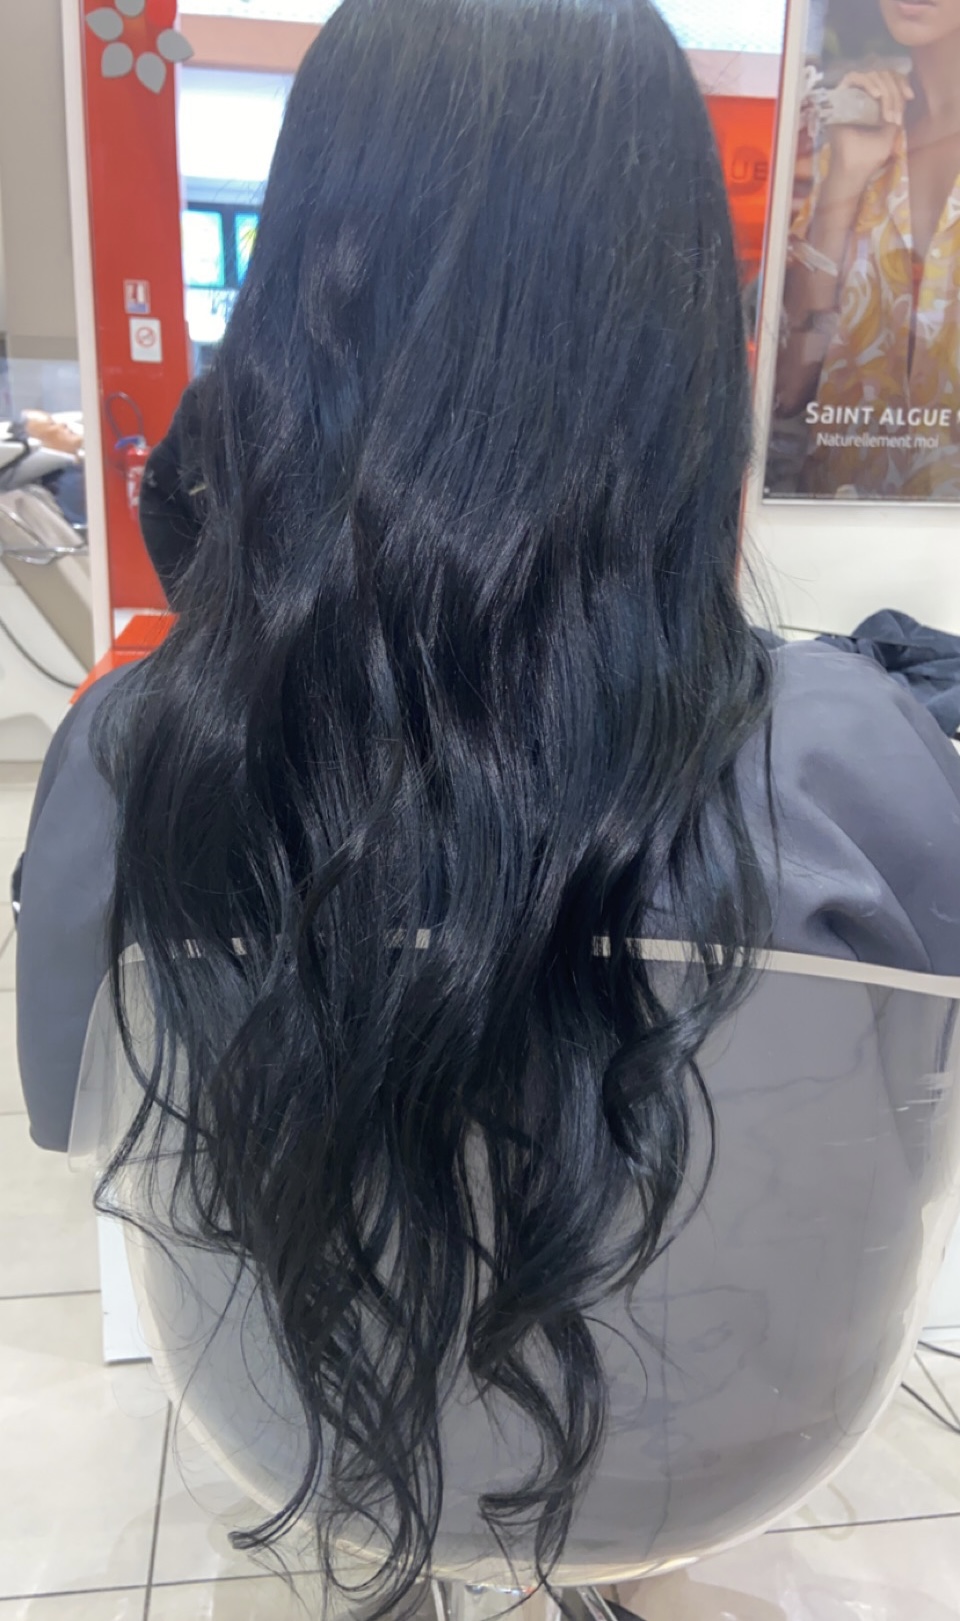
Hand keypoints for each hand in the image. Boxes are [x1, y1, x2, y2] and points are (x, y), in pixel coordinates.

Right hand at [825, 69, 913, 198]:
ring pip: (871, 74)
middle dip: (894, 92)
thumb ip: (897, 108)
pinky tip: (876, 95)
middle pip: (883, 74)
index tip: (910, 96)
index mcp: (875, 102)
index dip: (902, 82)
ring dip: (885, 91)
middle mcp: (863, 95)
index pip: (890, 78)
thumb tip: (902, 91)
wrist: (853, 168)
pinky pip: (853, 77)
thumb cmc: (871, 155)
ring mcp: (850, 95)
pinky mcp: (838, 97)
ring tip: (885, 114)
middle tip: (894, 117)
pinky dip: (867, 82)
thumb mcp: (892, 128)